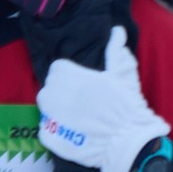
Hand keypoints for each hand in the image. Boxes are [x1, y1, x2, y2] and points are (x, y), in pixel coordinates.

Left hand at [36, 29, 170, 171]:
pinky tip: (68, 131)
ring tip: (70, 114)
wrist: (128, 141)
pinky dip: (54, 130)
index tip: (78, 81)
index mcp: (74, 78)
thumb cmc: (127, 105)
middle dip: (59, 91)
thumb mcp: (124, 74)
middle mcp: (60, 96)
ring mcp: (54, 118)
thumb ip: (116, 50)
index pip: (57, 69)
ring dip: (54, 108)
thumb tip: (117, 30)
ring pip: (44, 106)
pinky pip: (45, 129)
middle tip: (75, 99)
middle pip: (48, 87)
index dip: (67, 74)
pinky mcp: (53, 139)